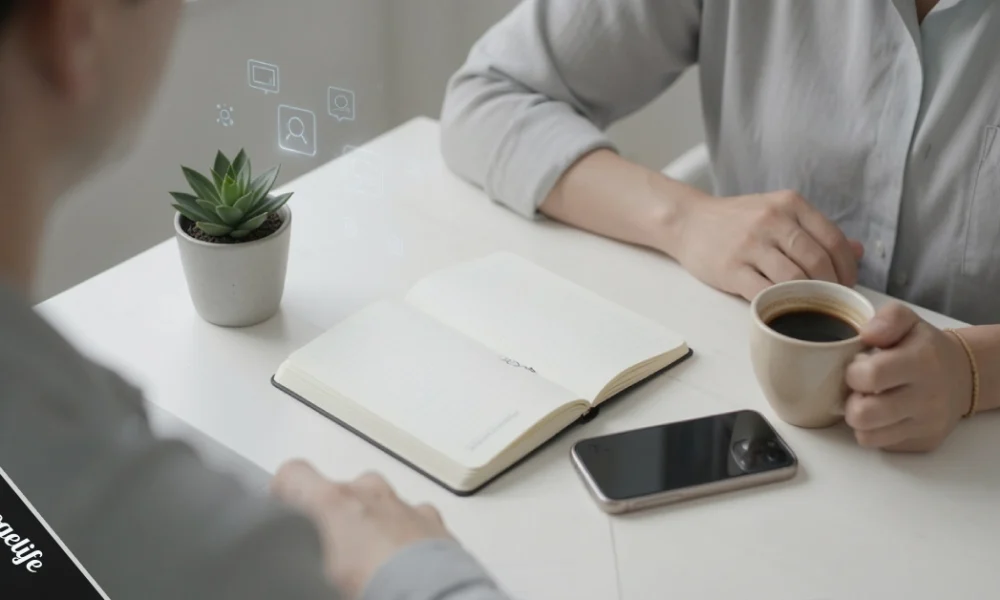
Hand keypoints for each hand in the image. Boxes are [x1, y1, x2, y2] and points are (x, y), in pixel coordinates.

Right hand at [271, 460, 453, 597]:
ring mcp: (404, 505)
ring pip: (379, 502)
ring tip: (371, 564)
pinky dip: (406, 535)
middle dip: (336, 517)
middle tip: (332, 555)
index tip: (283, 511)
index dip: (286, 491)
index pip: (294, 474)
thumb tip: (301, 571)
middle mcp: (368, 493)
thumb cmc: (370, 591)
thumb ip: (301, 556)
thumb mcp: (315, 577)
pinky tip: (403, 566)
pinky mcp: (433, 522)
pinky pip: (412, 519)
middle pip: (340, 491)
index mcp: (331, 503)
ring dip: (373, 524)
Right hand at [669, 190, 864, 300]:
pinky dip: (780, 306)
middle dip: (831, 288)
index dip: (847, 268)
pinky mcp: (731, 268)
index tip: (847, 286)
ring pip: (794, 279)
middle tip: (832, 302)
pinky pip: (765, 292)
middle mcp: (772, 219)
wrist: (688, 221)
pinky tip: (785, 311)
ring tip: (812, 309)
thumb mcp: (778, 212)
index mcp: (790, 204)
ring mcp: (750, 244)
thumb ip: (816, 230)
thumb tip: (858, 251)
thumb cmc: (736, 221)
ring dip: (809, 299)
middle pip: (817, 261)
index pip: (833, 239)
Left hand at [844, 303, 972, 451]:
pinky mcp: (925, 442)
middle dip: (852, 401)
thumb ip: (886, 320)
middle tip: (861, 389)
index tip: (859, 367)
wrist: (962, 375)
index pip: (870, 376)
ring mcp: (927, 424)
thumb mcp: (907, 320)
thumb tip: (866, 334)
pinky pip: (882, 444)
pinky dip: (875, 431)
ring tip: (870, 401)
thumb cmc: (923, 346)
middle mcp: (928, 397)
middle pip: (863, 415)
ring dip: (860, 419)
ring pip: (867, 436)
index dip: (853, 373)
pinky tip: (884, 415)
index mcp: (922, 361)